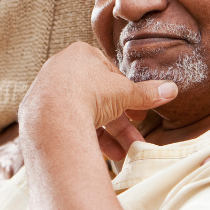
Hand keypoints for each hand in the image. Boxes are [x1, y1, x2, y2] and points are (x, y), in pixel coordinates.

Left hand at [19, 42, 176, 142]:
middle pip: (97, 98)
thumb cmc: (90, 93)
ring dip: (107, 136)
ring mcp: (46, 92)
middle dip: (119, 123)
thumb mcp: (125, 93)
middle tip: (135, 139)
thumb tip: (172, 90)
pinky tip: (103, 156)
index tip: (139, 114)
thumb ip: (147, 93)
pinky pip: (66, 125)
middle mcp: (60, 69)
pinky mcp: (38, 114)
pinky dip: (86, 138)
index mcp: (80, 54)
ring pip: (83, 114)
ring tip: (123, 155)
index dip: (127, 96)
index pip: (109, 74)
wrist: (52, 116)